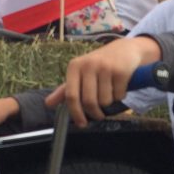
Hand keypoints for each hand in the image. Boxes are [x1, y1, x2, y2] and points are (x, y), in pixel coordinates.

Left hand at [45, 36, 160, 126]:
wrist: (125, 49)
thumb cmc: (99, 64)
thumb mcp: (80, 73)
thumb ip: (65, 90)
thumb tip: (48, 104)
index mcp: (75, 66)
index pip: (71, 96)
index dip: (75, 113)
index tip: (81, 124)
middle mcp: (88, 65)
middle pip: (89, 101)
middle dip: (95, 113)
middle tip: (99, 115)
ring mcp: (105, 67)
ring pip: (105, 101)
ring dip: (109, 103)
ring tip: (110, 93)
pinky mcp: (121, 71)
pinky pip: (119, 96)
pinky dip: (120, 96)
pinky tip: (119, 87)